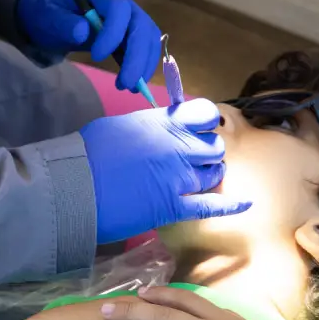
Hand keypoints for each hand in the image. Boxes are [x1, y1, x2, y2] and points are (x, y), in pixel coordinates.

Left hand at [15, 0, 162, 91]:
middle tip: (125, 84)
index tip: (96, 57)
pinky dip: (143, 66)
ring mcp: (132, 18)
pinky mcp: (133, 34)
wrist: (57, 12)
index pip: (119, 7)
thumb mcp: (47, 14)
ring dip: (144, 65)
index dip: (113, 32)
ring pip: (149, 39)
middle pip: (141, 26)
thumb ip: (63, 22)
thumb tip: (82, 32)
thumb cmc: (51, 10)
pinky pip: (146, 48)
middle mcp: (124, 3)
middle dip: (137, 57)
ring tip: (129, 87)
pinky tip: (133, 84)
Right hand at [80, 99, 251, 242]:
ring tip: (193, 182)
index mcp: (162, 122)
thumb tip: (160, 129)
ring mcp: (179, 177)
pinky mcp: (175, 206)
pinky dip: (231, 205)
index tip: (198, 131)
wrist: (73, 188)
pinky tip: (245, 203)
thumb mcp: (118, 126)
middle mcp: (177, 145)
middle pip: (214, 147)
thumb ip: (147, 126)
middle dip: (207, 155)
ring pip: (214, 174)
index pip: (205, 113)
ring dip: (208, 177)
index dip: (206, 123)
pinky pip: (213, 205)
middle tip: (191, 163)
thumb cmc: (87, 155)